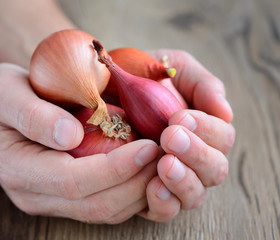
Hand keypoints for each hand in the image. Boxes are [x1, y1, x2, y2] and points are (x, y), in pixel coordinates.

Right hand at [0, 63, 159, 223]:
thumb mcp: (4, 92)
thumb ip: (32, 115)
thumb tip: (70, 135)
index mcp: (18, 169)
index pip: (75, 181)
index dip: (116, 168)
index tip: (149, 146)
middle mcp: (34, 195)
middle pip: (96, 205)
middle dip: (137, 184)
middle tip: (167, 155)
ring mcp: (49, 201)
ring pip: (104, 211)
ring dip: (139, 191)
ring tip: (163, 162)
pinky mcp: (62, 198)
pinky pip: (103, 205)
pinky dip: (130, 192)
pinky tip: (146, 170)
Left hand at [138, 50, 235, 221]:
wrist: (101, 84)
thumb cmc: (140, 74)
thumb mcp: (174, 67)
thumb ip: (202, 84)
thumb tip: (225, 111)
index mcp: (202, 129)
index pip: (222, 138)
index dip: (207, 130)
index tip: (179, 117)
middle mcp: (191, 157)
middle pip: (215, 170)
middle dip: (196, 154)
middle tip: (170, 136)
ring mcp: (170, 178)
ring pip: (194, 195)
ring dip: (184, 180)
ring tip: (165, 164)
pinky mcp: (145, 195)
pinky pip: (163, 211)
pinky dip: (164, 202)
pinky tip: (154, 187)